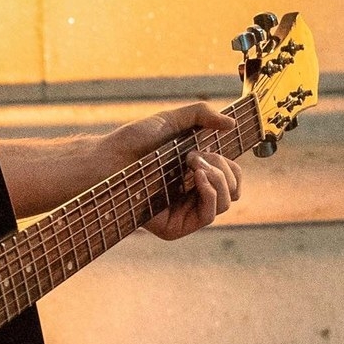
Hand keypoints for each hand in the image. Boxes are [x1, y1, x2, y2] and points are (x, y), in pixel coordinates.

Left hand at [108, 102, 242, 239]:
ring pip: (225, 203)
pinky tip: (197, 178)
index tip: (208, 150)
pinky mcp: (174, 227)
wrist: (110, 158)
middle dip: (223, 168)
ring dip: (217, 178)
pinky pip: (208, 216)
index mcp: (195, 176)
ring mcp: (184, 213)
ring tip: (192, 163)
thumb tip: (231, 124)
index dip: (229, 165)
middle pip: (233, 191)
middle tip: (194, 156)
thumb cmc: (133, 140)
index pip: (232, 179)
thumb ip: (202, 115)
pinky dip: (210, 193)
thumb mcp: (171, 120)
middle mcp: (192, 197)